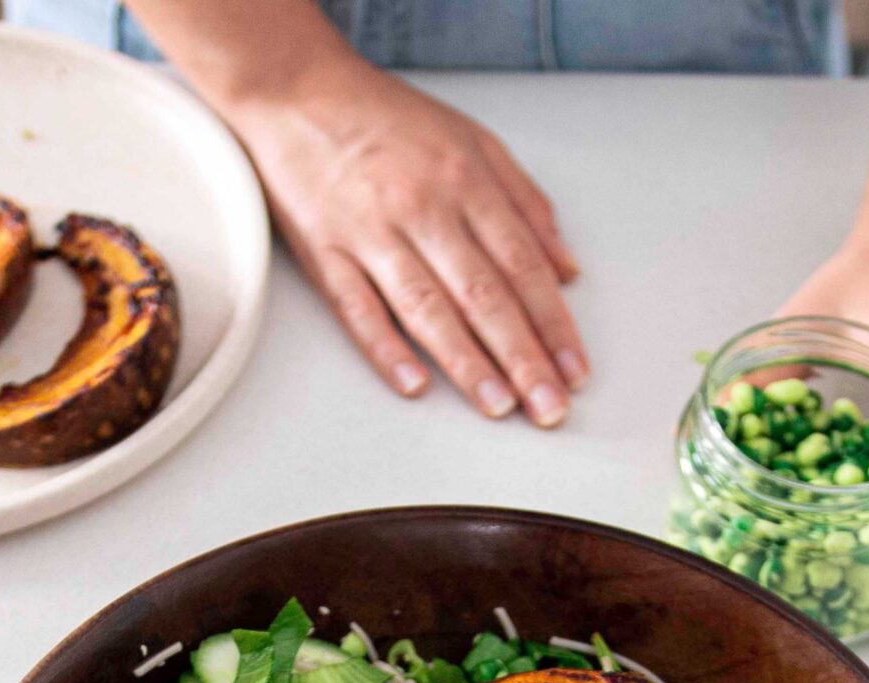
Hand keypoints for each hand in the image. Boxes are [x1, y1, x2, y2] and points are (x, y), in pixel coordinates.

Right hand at [233, 54, 587, 425]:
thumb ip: (525, 203)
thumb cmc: (387, 119)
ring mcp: (371, 232)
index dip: (553, 323)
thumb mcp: (473, 140)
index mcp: (465, 180)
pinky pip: (358, 309)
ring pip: (427, 308)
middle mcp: (422, 207)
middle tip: (549, 408)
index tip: (574, 370)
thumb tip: (566, 269)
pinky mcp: (325, 252)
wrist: (295, 89)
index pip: (522, 265)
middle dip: (522, 357)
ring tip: (499, 407)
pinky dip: (386, 348)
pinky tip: (415, 385)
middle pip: (483, 294)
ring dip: (466, 363)